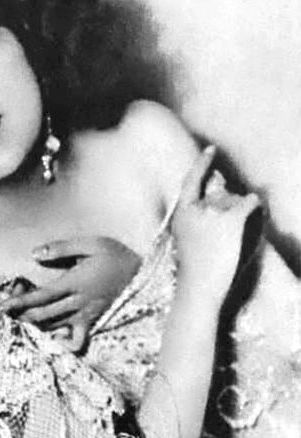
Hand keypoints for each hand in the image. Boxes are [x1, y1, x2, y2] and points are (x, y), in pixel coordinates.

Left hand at [0, 236, 140, 351]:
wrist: (144, 274)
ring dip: (35, 326)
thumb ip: (62, 249)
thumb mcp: (92, 244)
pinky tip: (51, 338)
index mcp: (75, 283)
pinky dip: (62, 343)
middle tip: (3, 313)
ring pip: (55, 327)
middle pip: (43, 314)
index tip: (3, 305)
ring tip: (17, 322)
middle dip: (21, 315)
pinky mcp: (93, 322)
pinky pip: (77, 339)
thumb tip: (35, 254)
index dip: (20, 301)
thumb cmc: (116, 256)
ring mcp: (86, 315)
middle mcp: (78, 302)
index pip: (41, 296)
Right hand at [172, 146, 260, 304]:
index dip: (202, 164)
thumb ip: (198, 216)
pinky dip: (257, 206)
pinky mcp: (230, 218)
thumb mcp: (186, 239)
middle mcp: (195, 206)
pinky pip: (250, 202)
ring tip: (233, 240)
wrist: (199, 287)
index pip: (192, 181)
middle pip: (221, 194)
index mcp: (181, 213)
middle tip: (226, 236)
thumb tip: (221, 192)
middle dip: (229, 207)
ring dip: (241, 214)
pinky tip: (256, 212)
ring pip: (236, 200)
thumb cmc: (194, 270)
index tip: (211, 150)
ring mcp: (213, 211)